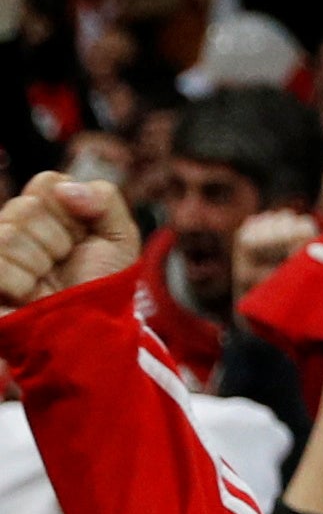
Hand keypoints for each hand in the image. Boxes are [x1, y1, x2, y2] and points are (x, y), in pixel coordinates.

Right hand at [0, 179, 138, 309]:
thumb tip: (65, 189)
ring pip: (9, 234)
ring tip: (48, 282)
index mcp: (45, 211)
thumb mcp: (119, 239)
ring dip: (41, 263)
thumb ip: (104, 199)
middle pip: (26, 207)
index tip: (83, 237)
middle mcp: (15, 227)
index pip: (47, 182)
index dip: (72, 211)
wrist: (94, 331)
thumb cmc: (103, 285)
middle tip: (65, 263)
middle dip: (59, 240)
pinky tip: (30, 293)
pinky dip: (21, 282)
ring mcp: (0, 253)